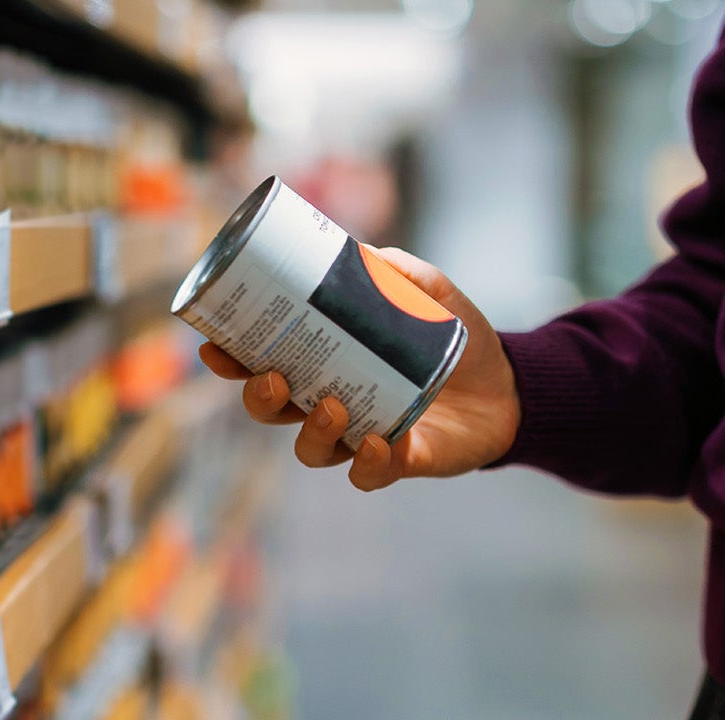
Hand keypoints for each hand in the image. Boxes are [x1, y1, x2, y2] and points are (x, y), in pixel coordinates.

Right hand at [196, 246, 519, 490]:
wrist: (509, 383)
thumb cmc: (454, 336)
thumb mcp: (429, 291)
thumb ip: (395, 270)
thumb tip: (360, 250)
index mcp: (324, 361)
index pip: (262, 363)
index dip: (231, 360)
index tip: (214, 345)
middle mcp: (331, 402)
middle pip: (273, 411)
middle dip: (259, 399)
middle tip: (272, 377)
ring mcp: (360, 436)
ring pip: (312, 449)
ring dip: (311, 432)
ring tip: (332, 408)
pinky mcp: (397, 461)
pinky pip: (368, 474)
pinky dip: (367, 463)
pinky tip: (376, 442)